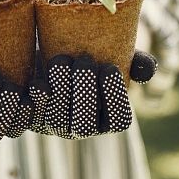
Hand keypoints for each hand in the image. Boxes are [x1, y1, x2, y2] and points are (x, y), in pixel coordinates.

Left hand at [28, 50, 156, 138]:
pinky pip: (30, 118)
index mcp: (107, 117)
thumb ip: (135, 61)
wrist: (51, 51)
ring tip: (61, 61)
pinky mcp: (31, 117)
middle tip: (84, 62)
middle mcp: (81, 127)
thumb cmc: (91, 55)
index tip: (109, 68)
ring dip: (60, 92)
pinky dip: (35, 100)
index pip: (118, 121)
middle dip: (85, 94)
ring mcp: (55, 125)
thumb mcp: (115, 55)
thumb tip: (147, 68)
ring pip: (58, 120)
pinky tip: (37, 82)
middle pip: (85, 125)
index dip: (115, 98)